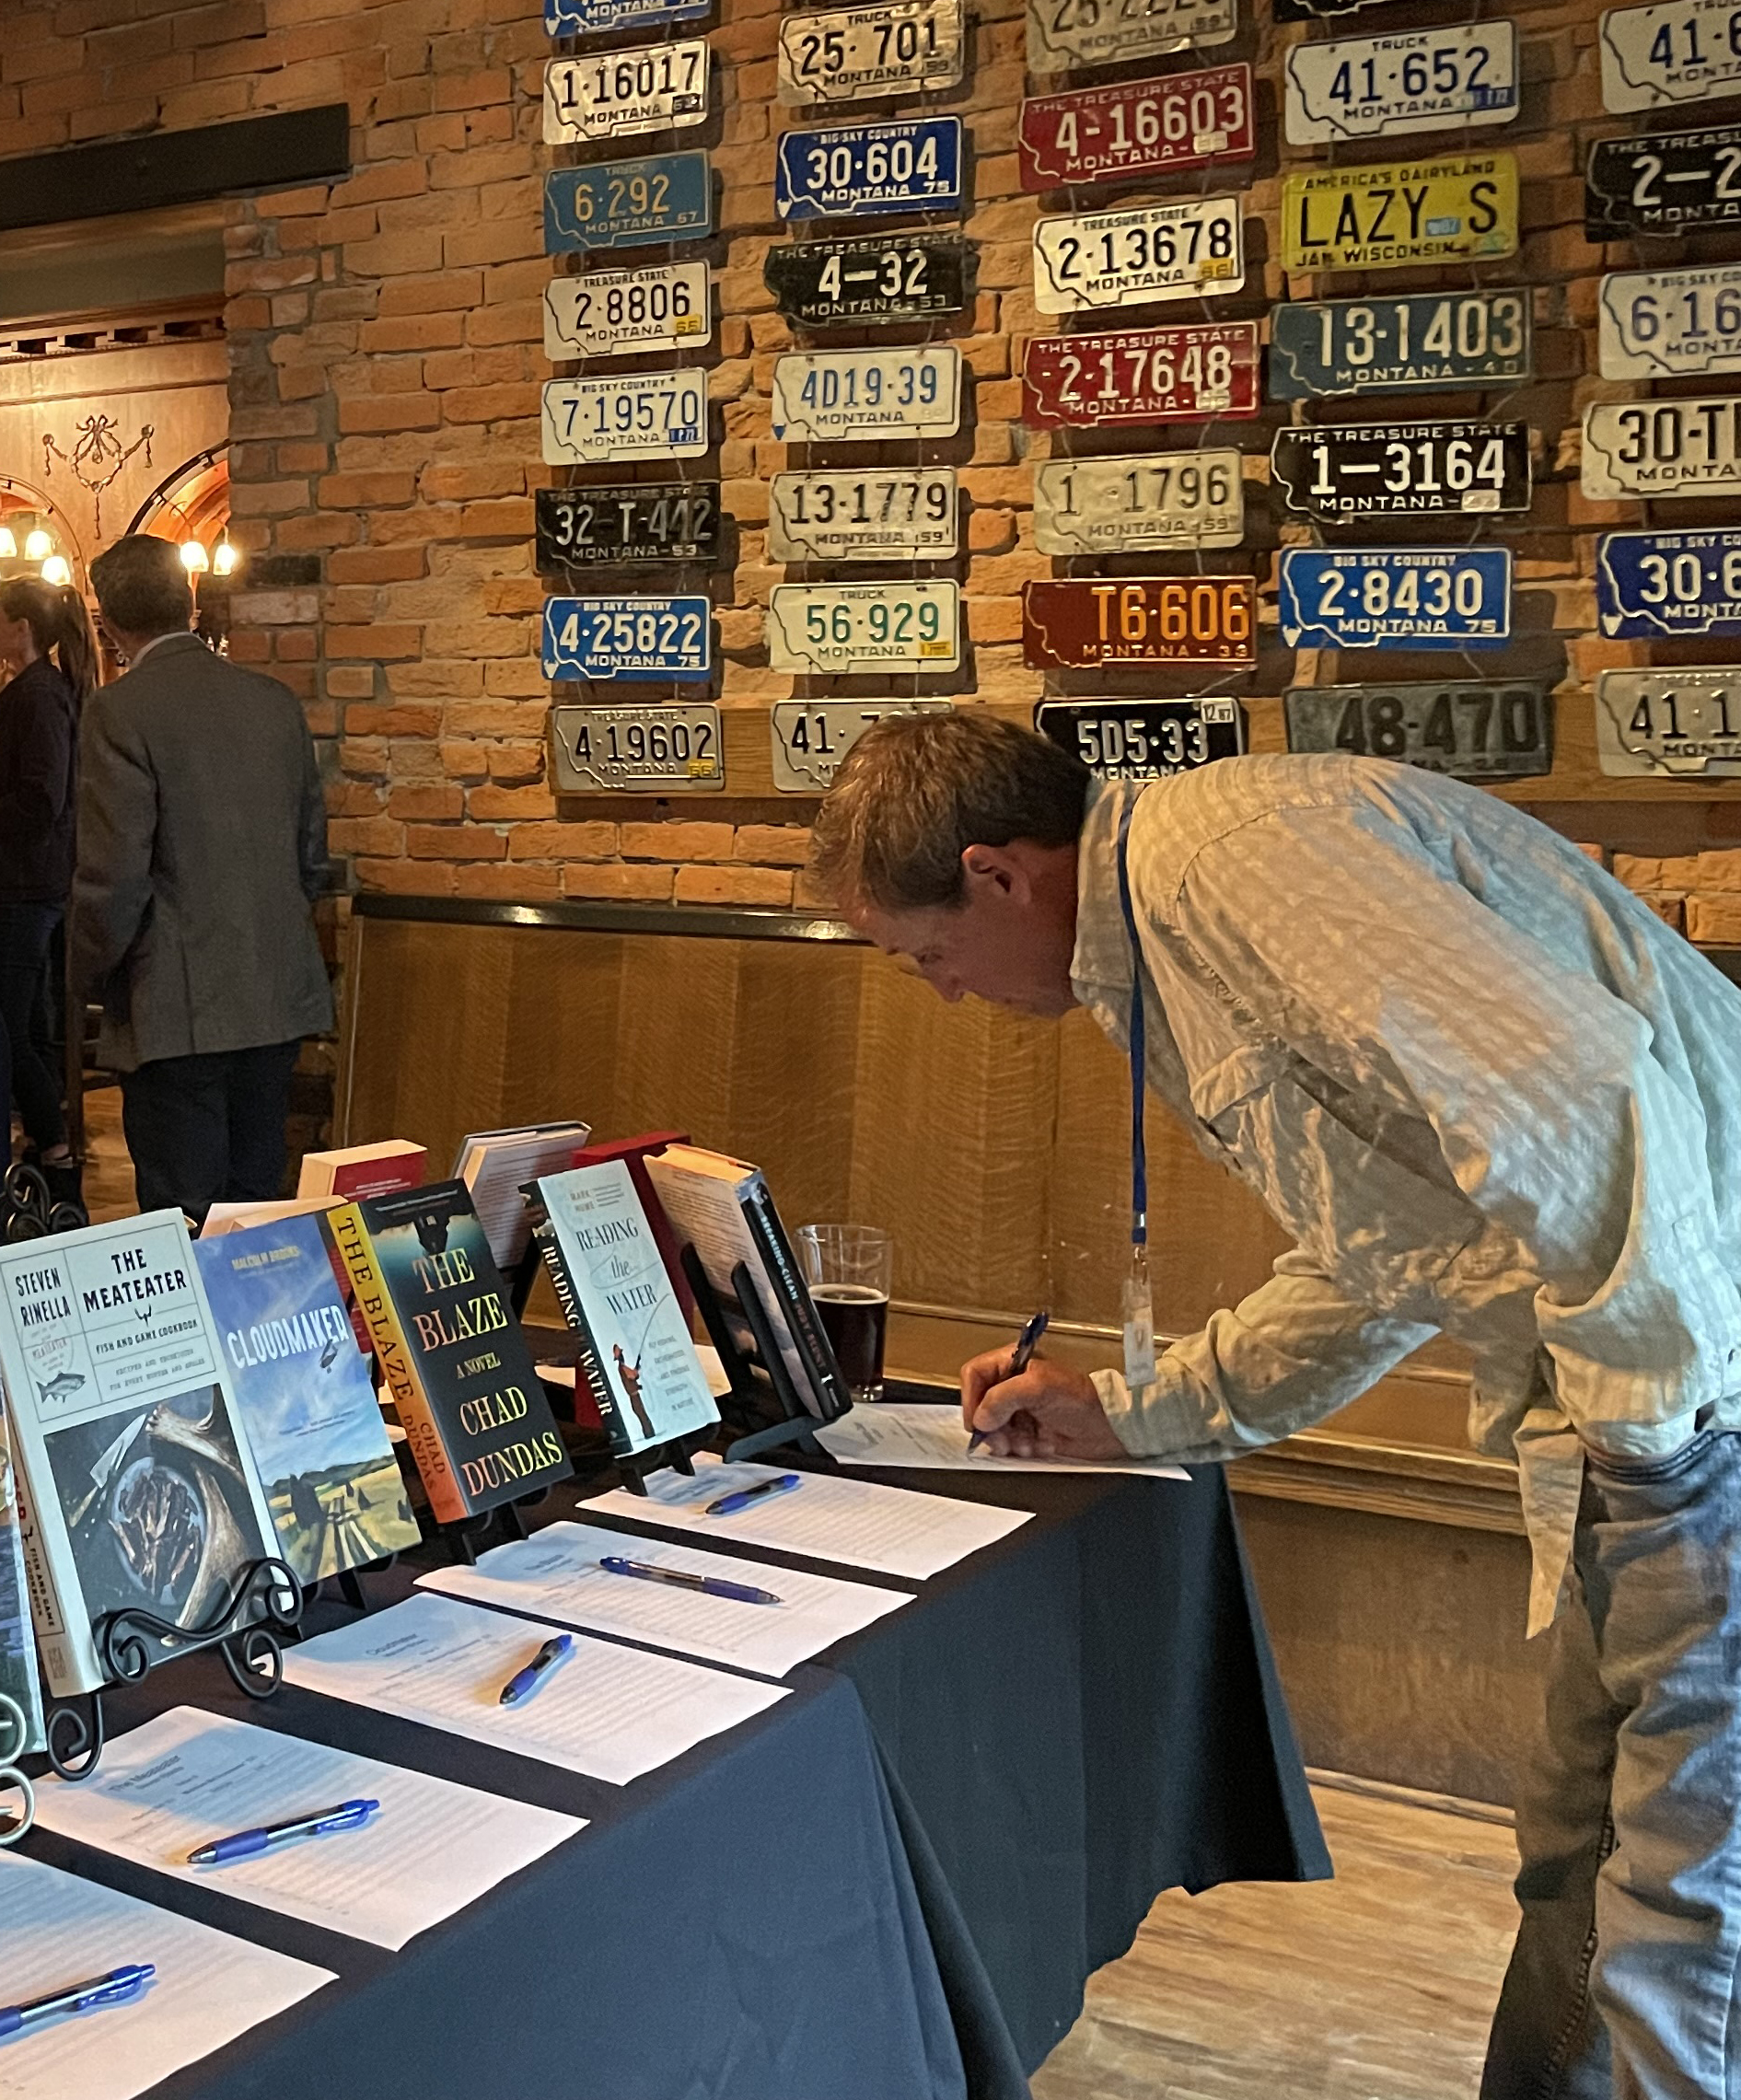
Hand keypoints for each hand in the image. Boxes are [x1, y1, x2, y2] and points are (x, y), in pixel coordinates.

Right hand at [959, 1347, 1127, 1460]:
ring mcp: (1019, 1408)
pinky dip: (1018, 1448)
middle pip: (980, 1405)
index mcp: (1012, 1362)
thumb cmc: (1081, 1399)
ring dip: (1006, 1440)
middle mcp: (1012, 1383)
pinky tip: (1036, 1447)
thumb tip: (980, 1418)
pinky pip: (1008, 1442)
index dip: (972, 1398)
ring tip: (1025, 1445)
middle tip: (1002, 1441)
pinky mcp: (1027, 1429)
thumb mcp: (1040, 1389)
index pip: (975, 1375)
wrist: (1108, 1426)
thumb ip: (1003, 1398)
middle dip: (990, 1426)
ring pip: (992, 1428)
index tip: (978, 1422)